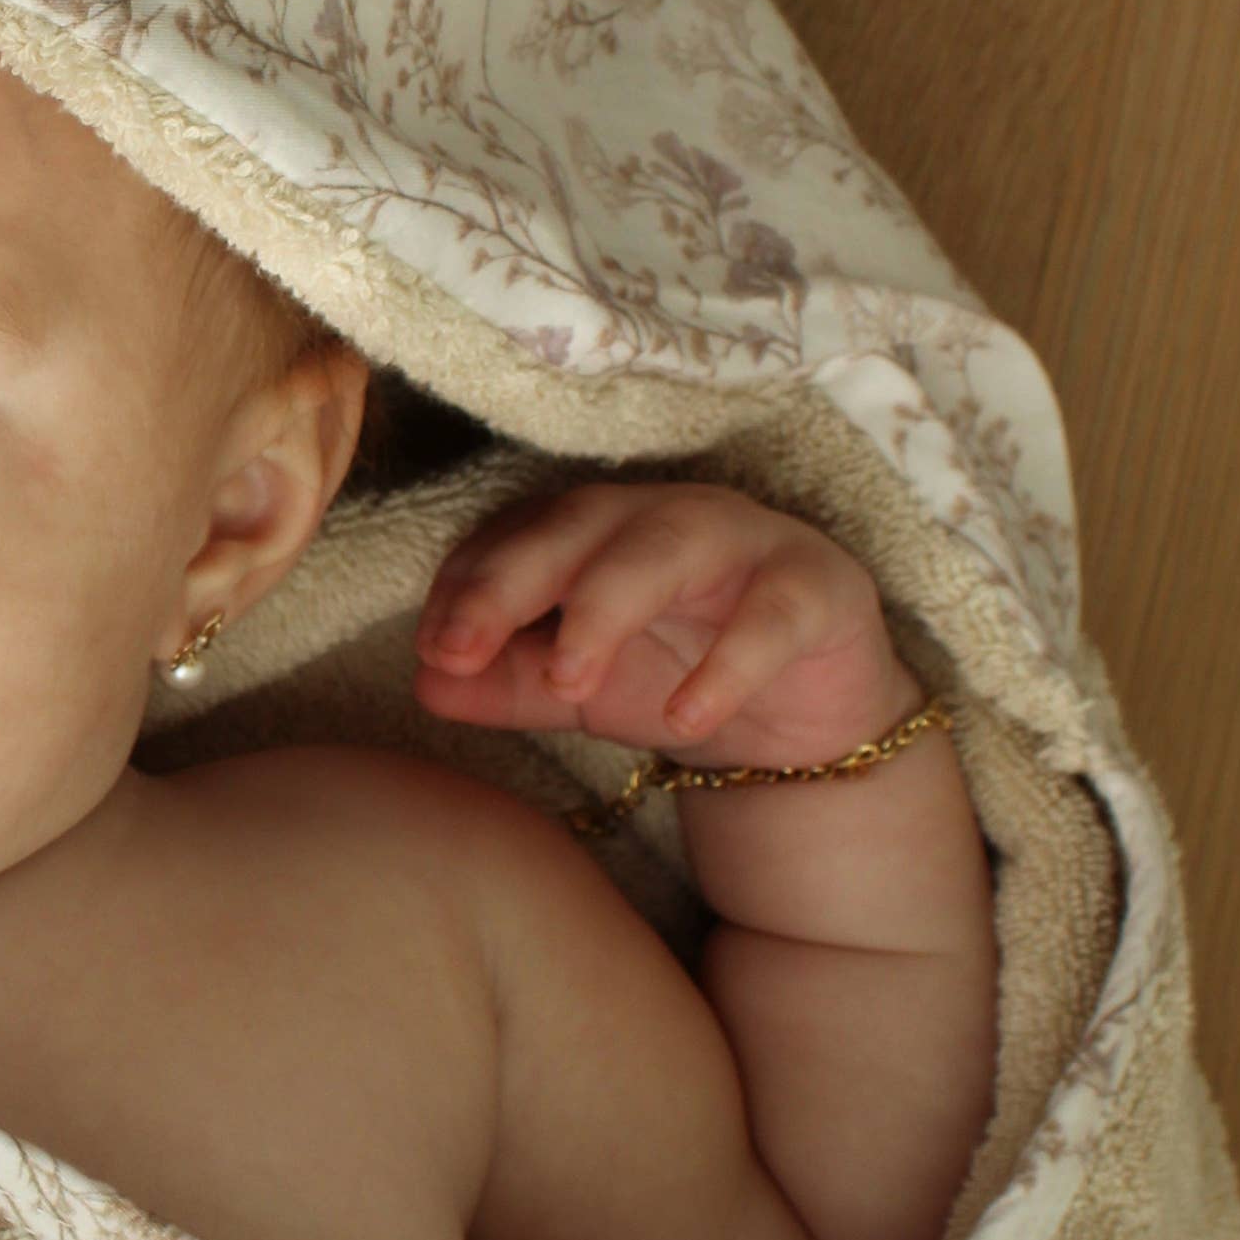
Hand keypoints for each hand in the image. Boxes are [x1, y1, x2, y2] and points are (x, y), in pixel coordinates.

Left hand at [415, 481, 919, 767]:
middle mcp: (662, 516)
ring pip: (668, 546)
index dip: (467, 585)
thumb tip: (425, 683)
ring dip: (607, 606)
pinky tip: (686, 717)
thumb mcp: (579, 689)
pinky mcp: (815, 589)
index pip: (515, 534)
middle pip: (579, 523)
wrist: (800, 723)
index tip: (431, 650)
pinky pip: (771, 615)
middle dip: (512, 581)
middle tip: (460, 649)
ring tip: (568, 677)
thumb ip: (506, 682)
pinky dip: (728, 664)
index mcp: (595, 527)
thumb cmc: (676, 674)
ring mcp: (744, 544)